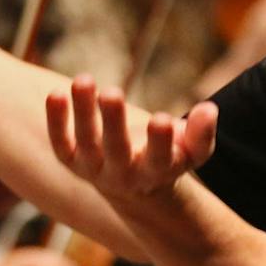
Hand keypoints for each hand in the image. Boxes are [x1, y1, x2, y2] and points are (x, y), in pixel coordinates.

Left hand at [45, 76, 215, 206]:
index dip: (161, 141)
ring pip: (85, 142)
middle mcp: (123, 174)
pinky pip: (61, 142)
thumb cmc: (169, 157)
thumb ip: (202, 133)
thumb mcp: (193, 150)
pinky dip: (56, 121)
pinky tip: (56, 94)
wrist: (135, 185)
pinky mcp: (72, 160)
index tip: (162, 119)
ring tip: (83, 80)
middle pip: (116, 150)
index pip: (159, 159)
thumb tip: (209, 110)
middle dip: (114, 123)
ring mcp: (94, 168)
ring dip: (83, 111)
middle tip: (113, 92)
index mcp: (157, 172)